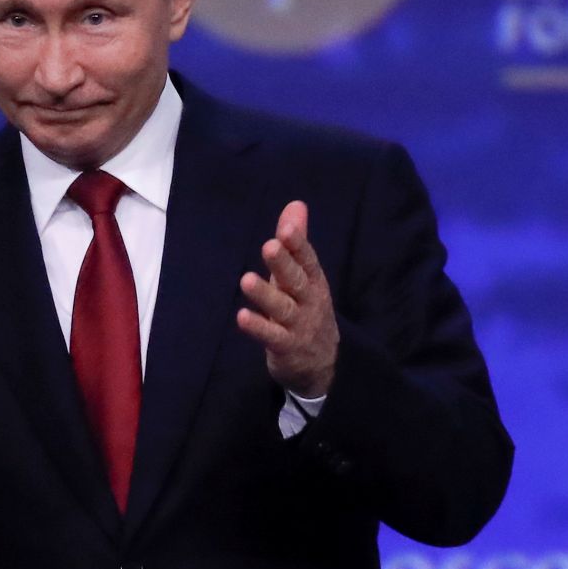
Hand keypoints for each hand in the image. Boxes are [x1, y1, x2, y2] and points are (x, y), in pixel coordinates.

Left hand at [236, 201, 338, 398]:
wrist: (325, 364)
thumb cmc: (307, 309)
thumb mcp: (303, 275)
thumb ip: (296, 242)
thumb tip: (295, 204)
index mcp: (314, 281)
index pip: (308, 260)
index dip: (298, 245)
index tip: (286, 229)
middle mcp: (309, 301)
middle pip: (296, 281)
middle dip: (283, 264)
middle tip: (269, 246)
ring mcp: (299, 326)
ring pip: (282, 308)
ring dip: (265, 294)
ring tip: (246, 279)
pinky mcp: (286, 347)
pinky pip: (272, 336)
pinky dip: (258, 327)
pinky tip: (242, 317)